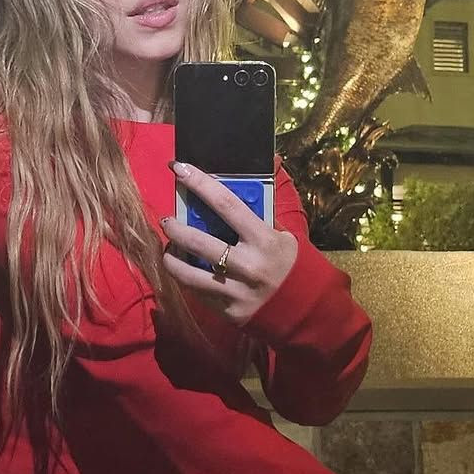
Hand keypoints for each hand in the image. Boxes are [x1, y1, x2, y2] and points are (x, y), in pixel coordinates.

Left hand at [160, 161, 296, 323]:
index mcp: (264, 240)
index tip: (179, 169)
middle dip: (176, 229)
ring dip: (172, 260)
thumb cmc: (291, 264)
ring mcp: (237, 292)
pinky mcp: (229, 312)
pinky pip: (198, 293)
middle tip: (167, 221)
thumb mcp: (283, 234)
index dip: (200, 184)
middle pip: (199, 242)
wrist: (306, 309)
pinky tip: (184, 271)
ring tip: (168, 251)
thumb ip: (264, 207)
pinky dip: (187, 279)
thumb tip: (270, 161)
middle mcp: (249, 266)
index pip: (226, 205)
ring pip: (190, 274)